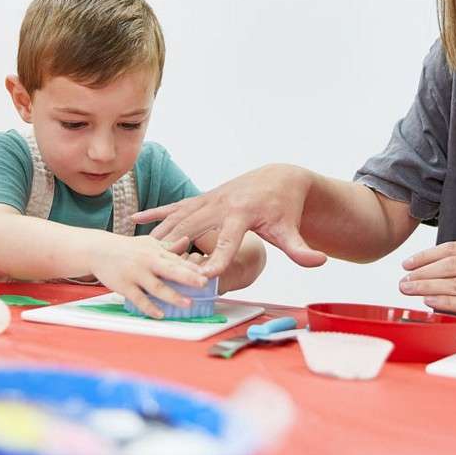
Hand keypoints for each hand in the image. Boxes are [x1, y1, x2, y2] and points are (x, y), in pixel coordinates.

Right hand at [88, 235, 204, 318]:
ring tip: (187, 304)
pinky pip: (139, 298)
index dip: (193, 268)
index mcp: (156, 251)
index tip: (209, 274)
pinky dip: (149, 307)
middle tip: (204, 284)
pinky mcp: (124, 285)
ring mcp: (135, 274)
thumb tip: (187, 241)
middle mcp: (147, 261)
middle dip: (188, 277)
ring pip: (156, 287)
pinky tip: (160, 314)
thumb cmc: (128, 247)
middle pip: (170, 270)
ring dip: (173, 296)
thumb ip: (168, 246)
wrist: (99, 250)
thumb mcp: (149, 243)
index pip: (178, 260)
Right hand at [131, 164, 326, 276]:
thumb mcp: (292, 229)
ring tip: (141, 255)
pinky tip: (135, 223)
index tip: (205, 277)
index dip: (216, 258)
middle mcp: (220, 204)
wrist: (277, 178)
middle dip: (177, 248)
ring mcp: (207, 200)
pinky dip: (155, 214)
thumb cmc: (284, 207)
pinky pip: (174, 206)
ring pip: (178, 217)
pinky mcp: (201, 199)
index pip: (227, 239)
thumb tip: (320, 261)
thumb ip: (301, 249)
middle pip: (194, 228)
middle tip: (159, 269)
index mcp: (242, 213)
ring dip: (160, 235)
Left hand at [398, 240, 455, 339]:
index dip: (427, 255)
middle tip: (403, 279)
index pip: (453, 248)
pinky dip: (445, 301)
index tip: (408, 263)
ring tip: (409, 290)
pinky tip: (430, 302)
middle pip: (450, 264)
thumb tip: (443, 270)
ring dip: (427, 286)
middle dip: (422, 271)